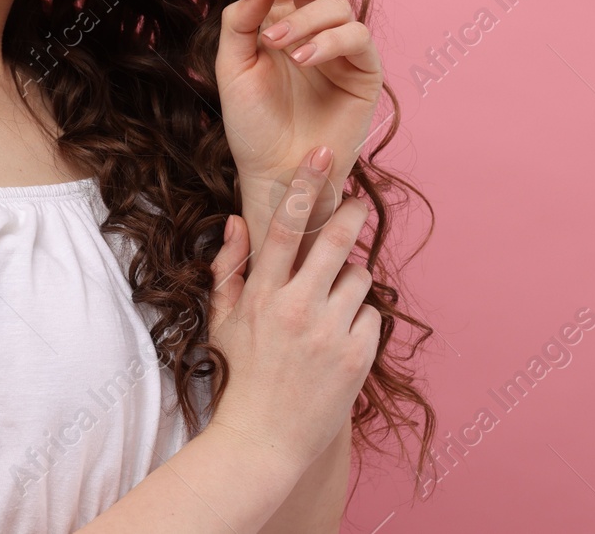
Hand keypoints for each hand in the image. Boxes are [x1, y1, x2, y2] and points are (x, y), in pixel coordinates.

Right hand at [205, 148, 381, 473]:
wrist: (261, 442)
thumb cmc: (239, 376)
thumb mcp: (222, 319)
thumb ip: (229, 267)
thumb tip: (237, 219)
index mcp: (263, 294)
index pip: (286, 225)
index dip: (305, 184)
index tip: (322, 153)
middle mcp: (297, 308)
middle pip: (338, 239)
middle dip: (351, 214)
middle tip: (354, 206)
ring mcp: (330, 333)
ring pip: (361, 276)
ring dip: (351, 280)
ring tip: (331, 304)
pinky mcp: (357, 358)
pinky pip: (372, 316)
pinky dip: (360, 321)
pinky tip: (339, 340)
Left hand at [215, 0, 384, 226]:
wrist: (273, 172)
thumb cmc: (250, 124)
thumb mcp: (231, 65)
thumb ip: (242, 18)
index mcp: (280, 18)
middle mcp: (314, 27)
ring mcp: (343, 48)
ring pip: (337, 5)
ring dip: (305, 18)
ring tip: (279, 45)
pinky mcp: (365, 71)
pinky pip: (355, 37)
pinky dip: (327, 41)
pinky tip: (302, 57)